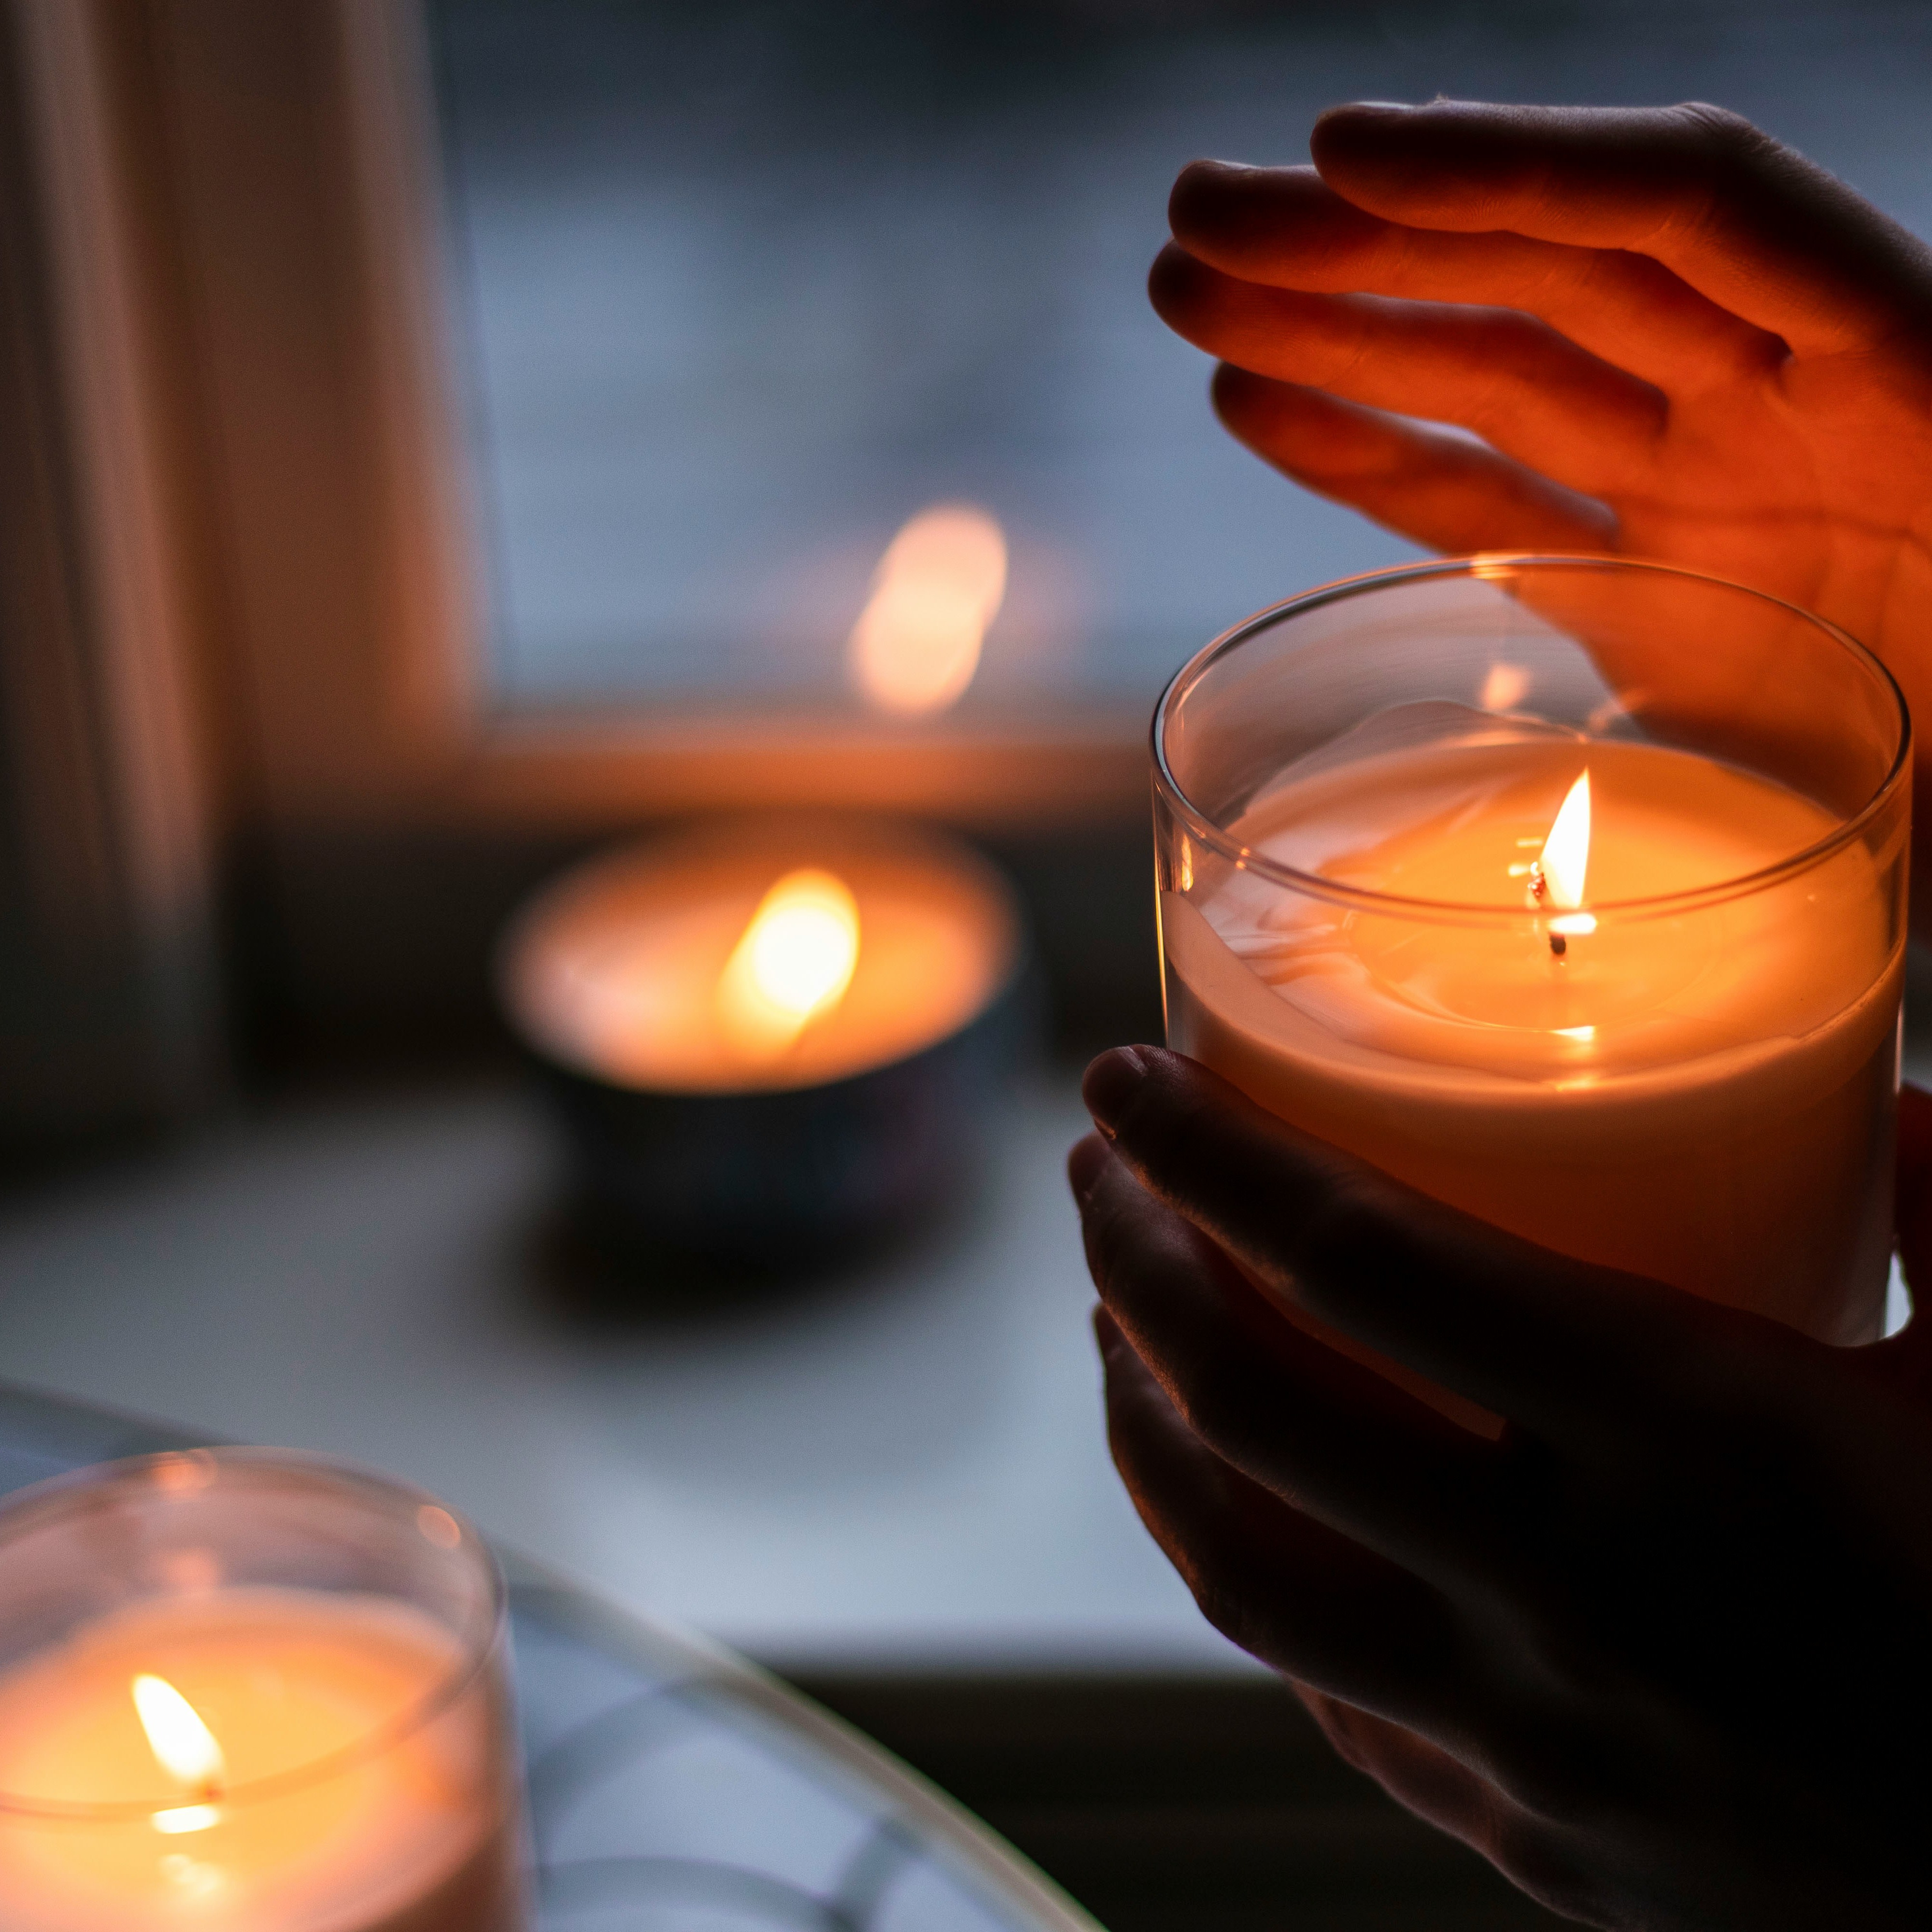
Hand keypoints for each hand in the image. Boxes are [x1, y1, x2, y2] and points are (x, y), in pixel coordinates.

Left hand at [1071, 1046, 1931, 1930]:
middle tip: (1095, 1177)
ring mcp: (1530, 1732)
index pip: (1357, 1255)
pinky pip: (1319, 1690)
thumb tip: (1905, 1109)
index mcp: (1694, 1434)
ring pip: (1233, 1559)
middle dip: (1135, 1259)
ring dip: (1140, 1424)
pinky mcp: (1525, 1833)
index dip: (1208, 1151)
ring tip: (1113, 1324)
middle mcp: (1573, 1584)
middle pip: (1248, 1395)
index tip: (1117, 1077)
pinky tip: (1229, 1504)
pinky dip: (1243, 1573)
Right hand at [1150, 102, 1931, 882]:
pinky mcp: (1649, 597)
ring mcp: (1712, 495)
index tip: (1342, 159)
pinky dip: (1377, 460)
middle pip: (1559, 271)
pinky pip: (1492, 508)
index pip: (1693, 210)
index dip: (1518, 168)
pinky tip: (1263, 407)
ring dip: (1337, 329)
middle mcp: (1794, 405)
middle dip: (1369, 235)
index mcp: (1909, 377)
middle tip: (1200, 212)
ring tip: (1190, 295)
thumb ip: (1922, 528)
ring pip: (1498, 380)